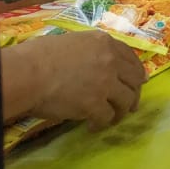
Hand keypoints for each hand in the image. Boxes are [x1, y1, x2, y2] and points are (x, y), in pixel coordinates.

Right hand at [9, 30, 145, 129]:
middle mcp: (111, 60)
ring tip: (113, 119)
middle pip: (135, 79)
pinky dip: (101, 124)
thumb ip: (91, 51)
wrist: (29, 73)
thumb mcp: (74, 42)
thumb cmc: (40, 56)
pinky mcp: (95, 103)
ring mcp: (105, 82)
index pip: (131, 57)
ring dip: (121, 111)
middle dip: (135, 93)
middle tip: (131, 104)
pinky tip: (92, 126)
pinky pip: (106, 116)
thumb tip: (93, 63)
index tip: (140, 81)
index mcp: (104, 43)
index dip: (137, 71)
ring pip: (126, 100)